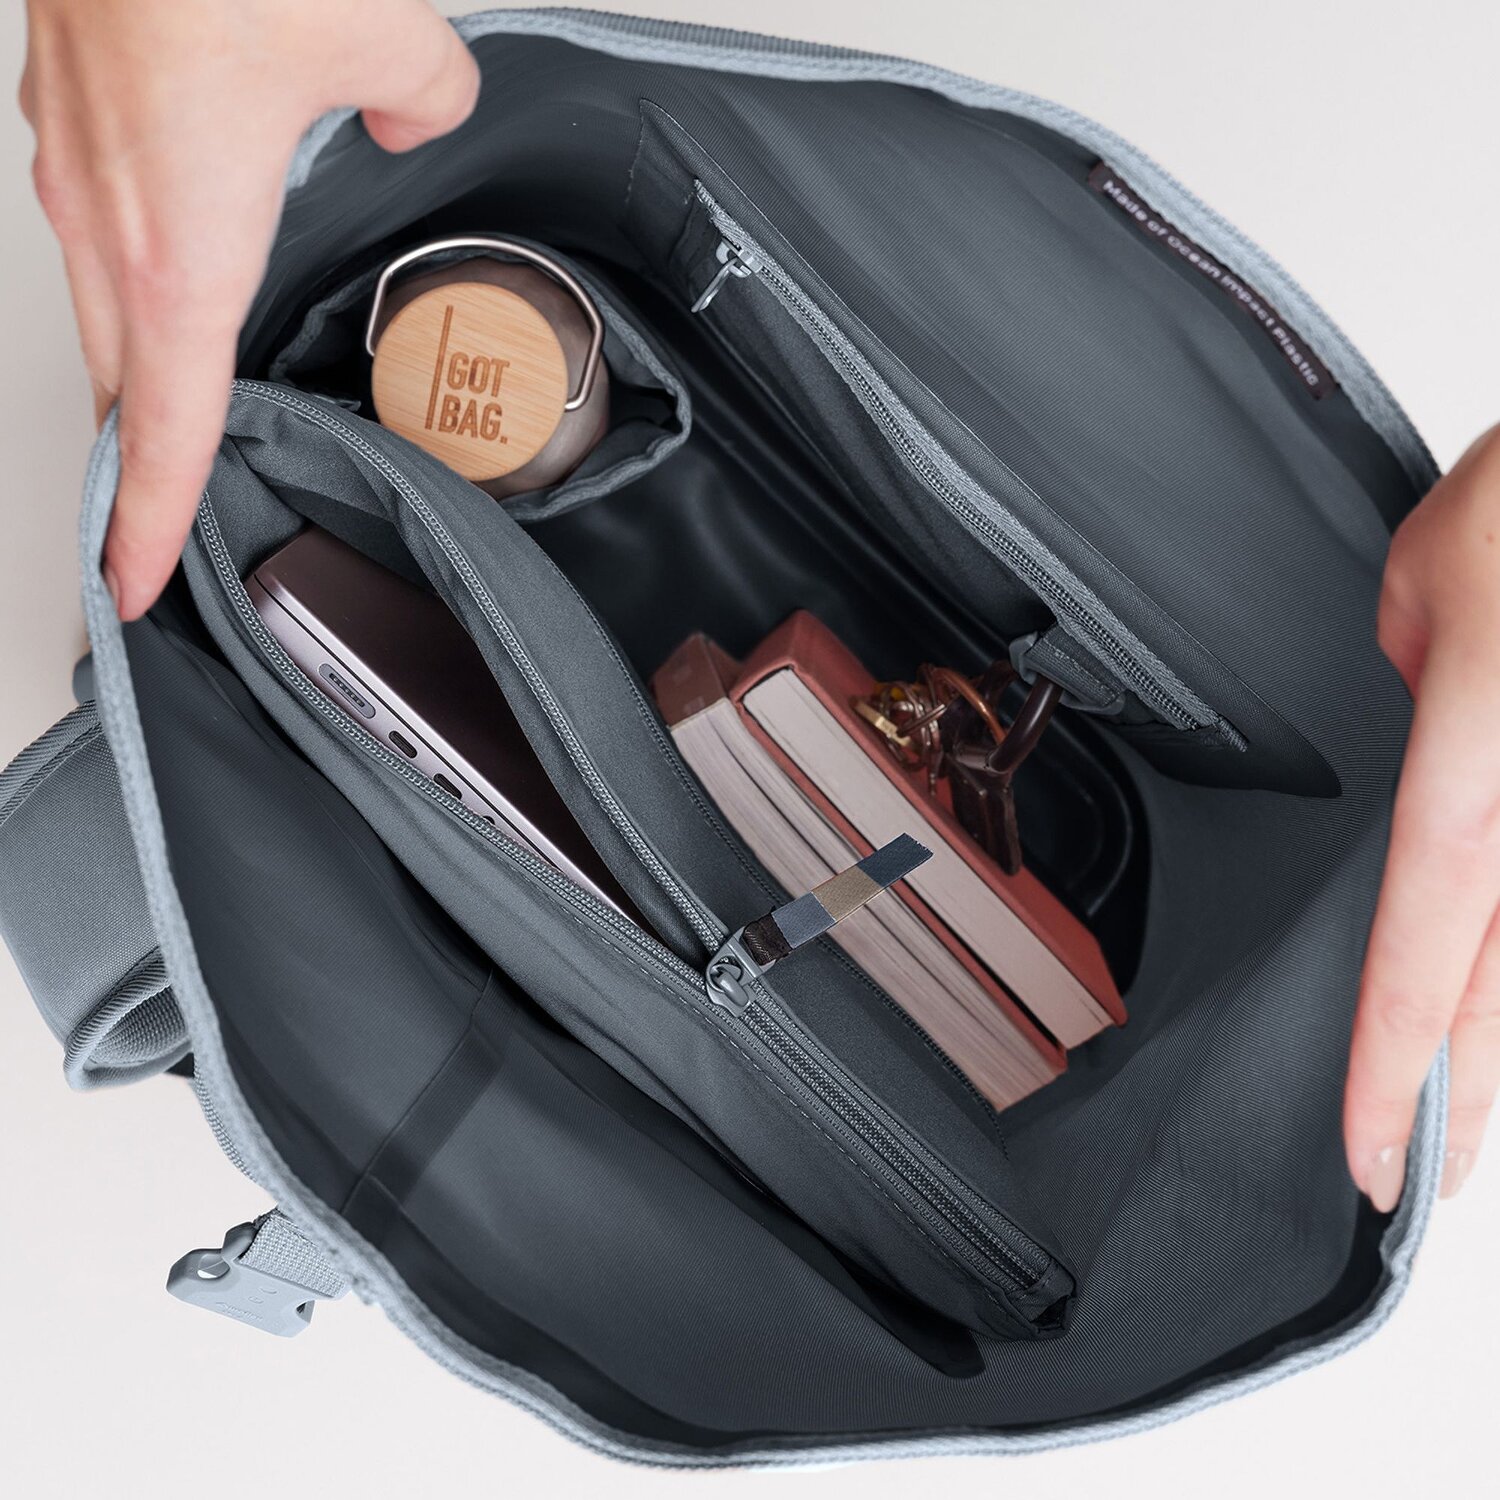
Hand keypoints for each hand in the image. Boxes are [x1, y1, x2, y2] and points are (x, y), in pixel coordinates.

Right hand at [20, 0, 478, 619]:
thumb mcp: (380, 31)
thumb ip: (420, 97)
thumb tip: (410, 111)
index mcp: (180, 248)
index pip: (164, 424)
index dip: (147, 518)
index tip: (133, 582)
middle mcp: (109, 222)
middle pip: (121, 383)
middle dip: (136, 462)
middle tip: (152, 520)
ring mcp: (73, 165)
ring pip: (101, 311)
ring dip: (130, 376)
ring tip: (162, 423)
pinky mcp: (66, 112)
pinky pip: (95, 234)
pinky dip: (127, 284)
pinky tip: (166, 273)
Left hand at [1345, 424, 1499, 1208]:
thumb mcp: (1427, 578)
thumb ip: (1412, 671)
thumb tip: (1428, 701)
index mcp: (1482, 781)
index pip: (1419, 960)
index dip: (1390, 1071)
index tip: (1368, 1155)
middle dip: (1468, 1107)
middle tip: (1424, 1187)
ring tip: (1470, 1115)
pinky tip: (1492, 989)